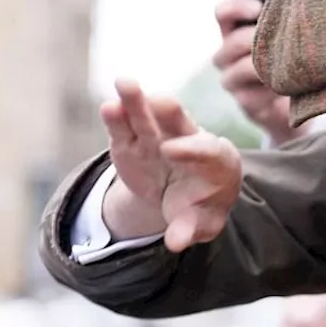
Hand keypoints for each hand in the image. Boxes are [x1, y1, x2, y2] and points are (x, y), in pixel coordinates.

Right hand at [100, 79, 242, 251]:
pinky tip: (108, 106)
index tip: (171, 151)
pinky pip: (124, 128)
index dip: (192, 148)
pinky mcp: (131, 143)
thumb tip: (175, 243)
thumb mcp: (201, 224)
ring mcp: (157, 138)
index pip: (207, 149)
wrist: (184, 197)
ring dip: (136, 99)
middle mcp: (186, 141)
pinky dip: (116, 117)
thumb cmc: (201, 208)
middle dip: (169, 111)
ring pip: (148, 116)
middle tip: (159, 101)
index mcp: (216, 159)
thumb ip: (190, 230)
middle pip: (179, 121)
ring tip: (124, 83)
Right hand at [212, 0, 303, 144]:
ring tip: (288, 65)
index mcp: (234, 34)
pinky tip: (290, 87)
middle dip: (258, 40)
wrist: (296, 106)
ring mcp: (232, 82)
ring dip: (266, 65)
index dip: (236, 8)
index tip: (258, 9)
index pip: (223, 14)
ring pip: (242, 68)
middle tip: (283, 42)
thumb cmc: (292, 63)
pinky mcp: (245, 104)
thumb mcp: (286, 39)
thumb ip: (281, 23)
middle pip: (232, 42)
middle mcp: (226, 57)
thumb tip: (296, 3)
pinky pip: (254, 93)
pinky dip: (274, 87)